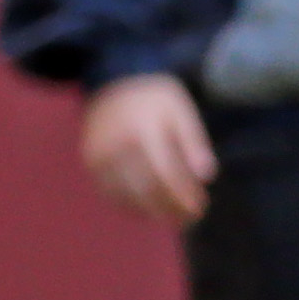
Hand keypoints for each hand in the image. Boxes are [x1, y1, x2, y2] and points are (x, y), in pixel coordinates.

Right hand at [79, 74, 216, 223]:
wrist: (113, 80)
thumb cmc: (155, 97)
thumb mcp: (181, 111)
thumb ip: (194, 142)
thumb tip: (207, 176)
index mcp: (142, 132)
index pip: (166, 175)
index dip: (183, 196)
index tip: (200, 209)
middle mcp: (116, 146)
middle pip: (146, 190)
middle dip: (170, 209)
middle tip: (190, 219)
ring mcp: (99, 155)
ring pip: (126, 195)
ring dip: (151, 212)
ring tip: (173, 218)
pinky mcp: (91, 161)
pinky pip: (109, 192)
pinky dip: (130, 205)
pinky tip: (148, 209)